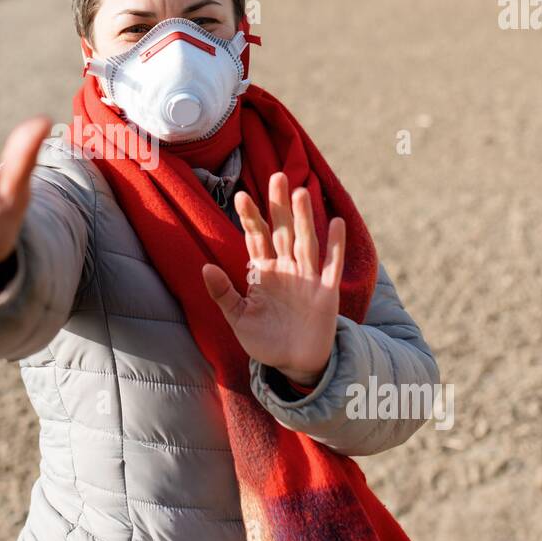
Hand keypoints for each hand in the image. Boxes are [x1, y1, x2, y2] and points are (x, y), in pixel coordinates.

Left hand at [201, 172, 345, 386]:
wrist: (293, 364)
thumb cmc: (264, 340)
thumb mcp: (238, 318)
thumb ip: (223, 294)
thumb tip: (205, 268)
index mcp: (263, 272)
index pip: (256, 238)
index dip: (250, 218)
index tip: (240, 195)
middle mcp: (287, 269)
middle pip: (282, 231)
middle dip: (279, 205)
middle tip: (276, 176)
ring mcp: (307, 279)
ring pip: (306, 242)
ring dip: (304, 218)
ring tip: (301, 192)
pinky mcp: (326, 293)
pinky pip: (331, 266)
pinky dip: (335, 246)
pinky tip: (337, 223)